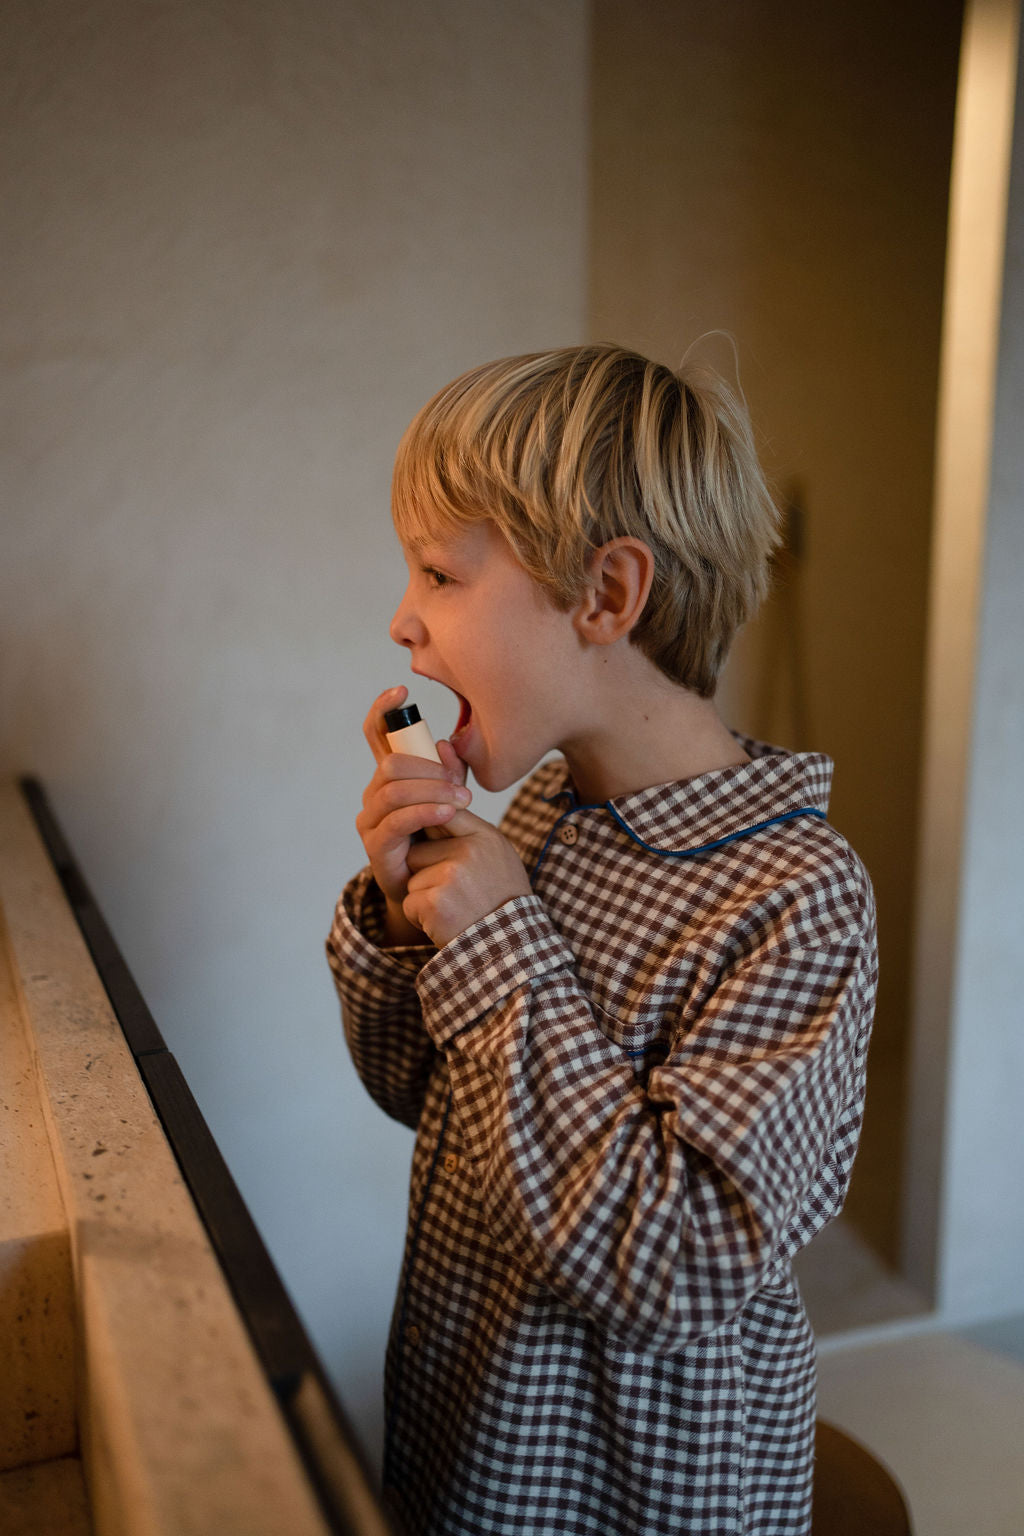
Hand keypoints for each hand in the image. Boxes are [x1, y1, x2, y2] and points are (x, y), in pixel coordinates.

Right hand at [357, 686, 472, 943]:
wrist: (435, 889)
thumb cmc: (443, 839)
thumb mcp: (453, 798)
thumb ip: (451, 773)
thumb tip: (446, 744)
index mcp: (392, 777)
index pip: (377, 735)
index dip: (382, 710)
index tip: (401, 691)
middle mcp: (375, 794)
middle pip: (390, 763)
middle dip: (427, 768)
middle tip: (459, 784)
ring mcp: (371, 820)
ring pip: (393, 791)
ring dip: (431, 791)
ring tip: (461, 801)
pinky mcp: (376, 846)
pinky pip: (396, 822)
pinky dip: (424, 813)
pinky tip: (447, 813)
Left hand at [403, 808, 531, 947]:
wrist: (511, 948)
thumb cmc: (502, 902)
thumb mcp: (497, 858)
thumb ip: (469, 834)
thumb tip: (435, 811)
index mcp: (484, 836)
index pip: (441, 814)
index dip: (430, 832)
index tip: (431, 848)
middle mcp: (469, 851)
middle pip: (417, 851)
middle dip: (425, 873)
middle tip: (453, 894)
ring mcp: (451, 876)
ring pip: (411, 878)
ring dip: (423, 897)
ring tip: (453, 909)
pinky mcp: (435, 902)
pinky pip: (409, 902)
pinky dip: (421, 917)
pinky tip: (445, 923)